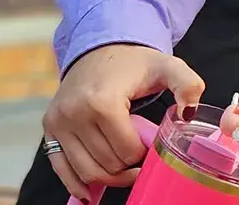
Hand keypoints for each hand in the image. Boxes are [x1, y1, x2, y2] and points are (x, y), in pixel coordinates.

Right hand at [41, 43, 204, 201]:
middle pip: (107, 163)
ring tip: (126, 171)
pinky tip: (90, 194)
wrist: (99, 47)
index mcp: (102, 100)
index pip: (126, 150)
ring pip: (86, 171)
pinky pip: (60, 167)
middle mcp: (74, 112)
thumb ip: (187, 85)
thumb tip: (189, 113)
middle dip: (129, 167)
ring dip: (108, 178)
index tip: (153, 146)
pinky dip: (76, 184)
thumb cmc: (134, 62)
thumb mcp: (167, 66)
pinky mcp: (49, 128)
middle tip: (142, 159)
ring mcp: (58, 122)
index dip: (144, 154)